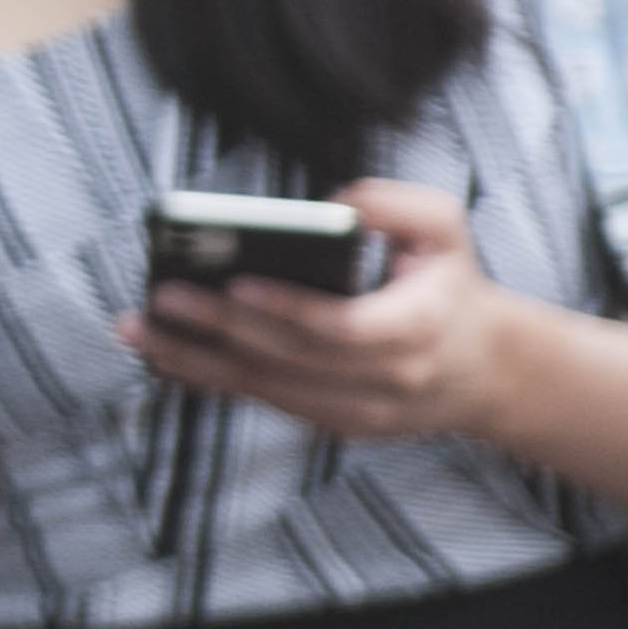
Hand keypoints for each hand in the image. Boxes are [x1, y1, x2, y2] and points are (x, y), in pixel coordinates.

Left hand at [123, 180, 530, 449]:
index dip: (285, 309)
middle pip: (288, 360)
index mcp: (416, 329)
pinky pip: (265, 401)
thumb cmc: (451, 287)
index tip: (233, 285)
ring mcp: (358, 412)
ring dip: (196, 362)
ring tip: (140, 331)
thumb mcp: (445, 231)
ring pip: (267, 390)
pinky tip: (164, 358)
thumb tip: (332, 204)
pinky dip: (212, 381)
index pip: (340, 327)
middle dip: (217, 330)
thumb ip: (395, 204)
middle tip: (160, 299)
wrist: (487, 371)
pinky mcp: (334, 424)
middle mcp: (385, 381)